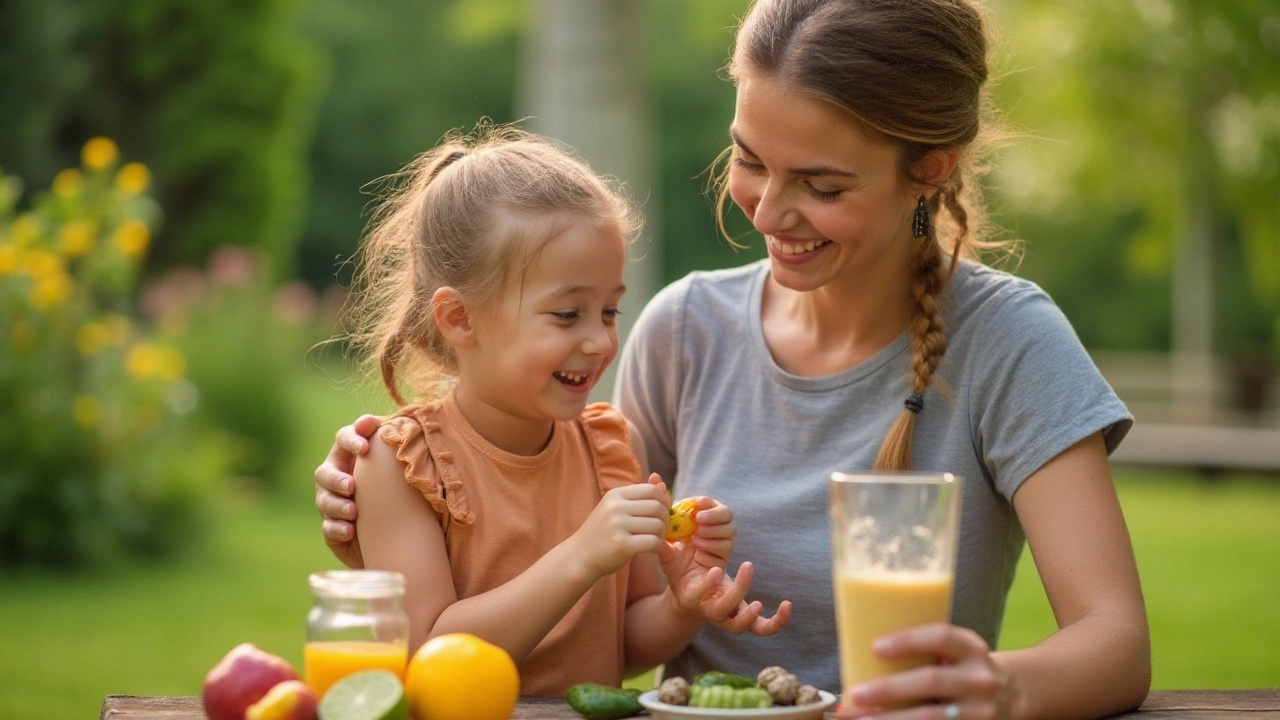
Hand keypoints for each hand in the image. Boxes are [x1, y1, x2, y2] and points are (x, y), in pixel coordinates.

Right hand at [314, 414, 382, 567]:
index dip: (351, 439)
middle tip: (352, 486)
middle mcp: (334, 476)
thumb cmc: (396, 485)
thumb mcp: (397, 464)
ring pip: (324, 502)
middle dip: (336, 479)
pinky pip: (328, 529)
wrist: (395, 527)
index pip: (343, 438)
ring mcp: (330, 503)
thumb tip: (406, 426)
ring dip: (338, 506)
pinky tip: (350, 530)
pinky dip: (338, 529)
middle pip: (324, 473)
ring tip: (354, 511)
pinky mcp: (332, 530)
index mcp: (349, 454)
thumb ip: (397, 443)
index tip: (366, 447)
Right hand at [570, 479, 669, 578]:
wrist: (580, 555)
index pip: (651, 490)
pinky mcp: (622, 545)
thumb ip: (639, 497)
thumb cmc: (602, 531)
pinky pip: (653, 542)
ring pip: (658, 525)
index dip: (663, 501)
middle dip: (665, 519)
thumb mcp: (616, 508)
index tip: (660, 513)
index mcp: (615, 495)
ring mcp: (618, 526)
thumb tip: (663, 484)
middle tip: (660, 529)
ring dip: (662, 534)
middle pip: (657, 507)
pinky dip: (658, 547)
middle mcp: (616, 507)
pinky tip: (652, 549)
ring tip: (654, 539)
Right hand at [656, 488, 790, 636]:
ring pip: (742, 623)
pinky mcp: (742, 611)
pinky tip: (787, 605)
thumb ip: (663, 513)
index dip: (707, 586)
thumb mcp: (667, 546)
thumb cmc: (679, 561)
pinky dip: (776, 620)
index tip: (716, 567)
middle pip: (725, 609)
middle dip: (737, 588)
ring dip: (751, 597)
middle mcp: (708, 608)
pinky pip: (762, 626)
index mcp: (687, 594)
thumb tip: (656, 480)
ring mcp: (727, 613)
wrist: (689, 586)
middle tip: (745, 564)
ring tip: (750, 567)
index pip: (697, 595)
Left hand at [836, 623, 1009, 719]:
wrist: (1012, 695)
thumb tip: (858, 654)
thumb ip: (923, 651)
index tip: (875, 648)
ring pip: (930, 719)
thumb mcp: (955, 650)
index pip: (941, 636)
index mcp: (971, 648)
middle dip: (889, 690)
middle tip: (856, 694)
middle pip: (931, 682)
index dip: (908, 641)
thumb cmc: (963, 667)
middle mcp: (979, 679)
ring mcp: (980, 712)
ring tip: (857, 719)